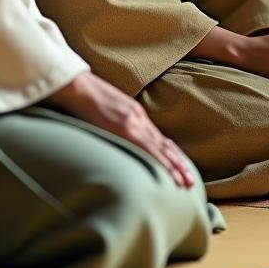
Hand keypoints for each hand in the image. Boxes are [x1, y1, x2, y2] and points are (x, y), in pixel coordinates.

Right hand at [47, 72, 194, 187]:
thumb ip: (118, 123)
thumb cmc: (88, 98)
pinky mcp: (125, 127)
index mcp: (136, 115)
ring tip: (184, 182)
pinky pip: (146, 148)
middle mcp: (139, 118)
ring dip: (173, 167)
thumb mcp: (108, 111)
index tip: (182, 168)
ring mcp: (133, 123)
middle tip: (190, 182)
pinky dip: (158, 161)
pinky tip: (166, 172)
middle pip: (164, 145)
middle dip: (178, 164)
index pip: (159, 139)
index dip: (172, 154)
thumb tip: (119, 138)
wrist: (78, 85)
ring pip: (159, 149)